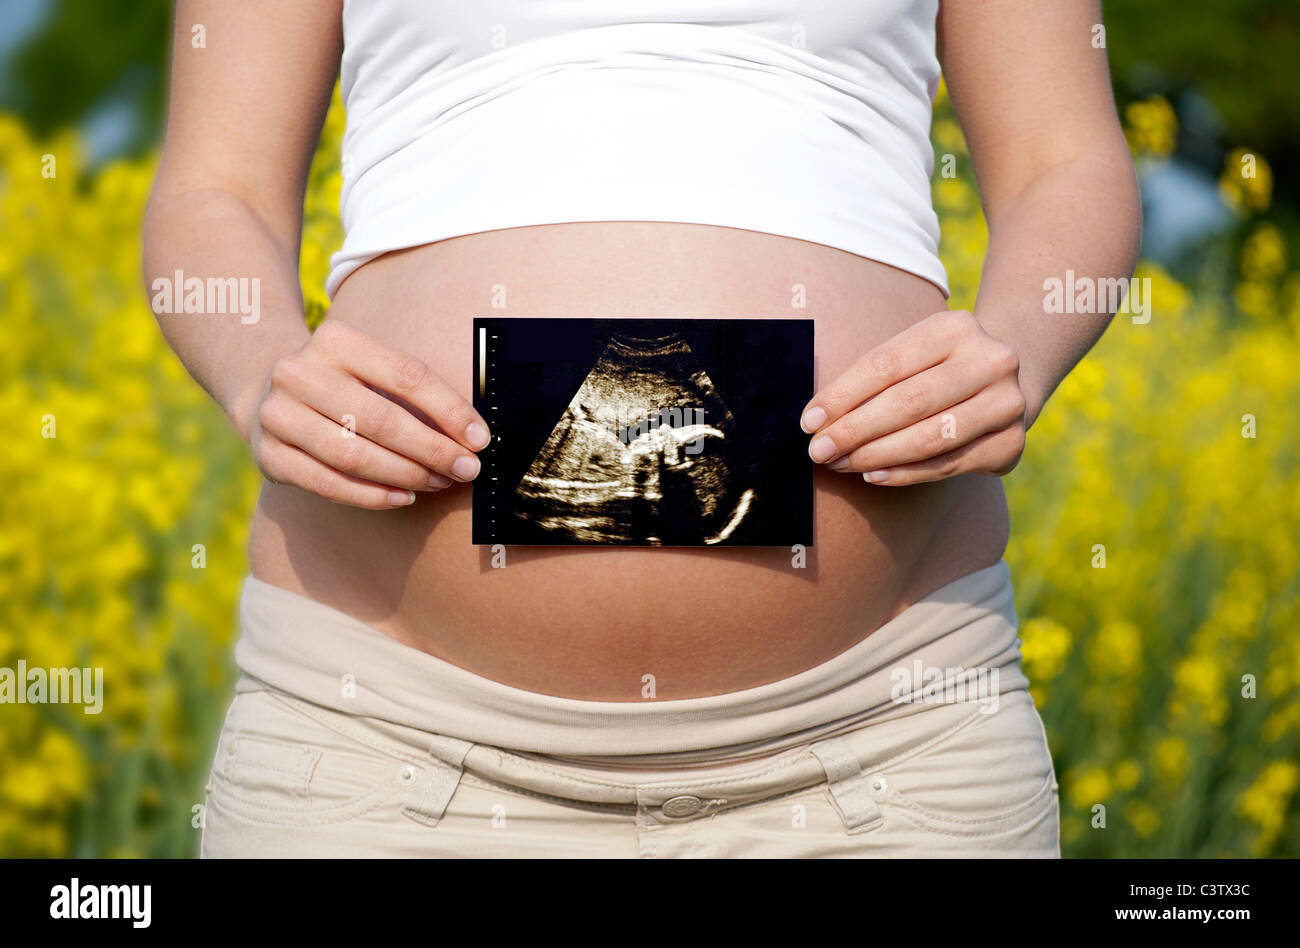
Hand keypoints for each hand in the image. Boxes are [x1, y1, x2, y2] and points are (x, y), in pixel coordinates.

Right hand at [246, 321, 490, 508]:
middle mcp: (299, 373)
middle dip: (433, 450)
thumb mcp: (370, 366)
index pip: (406, 375)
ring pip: (354, 455)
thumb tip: (471, 434)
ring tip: (437, 482)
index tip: (480, 438)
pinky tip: (402, 497)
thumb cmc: (342, 382)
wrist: (266, 391)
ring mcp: (278, 415)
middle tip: (465, 469)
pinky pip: (329, 484)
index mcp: (335, 340)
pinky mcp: (270, 456)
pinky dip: (372, 495)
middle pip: (381, 419)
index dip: (449, 410)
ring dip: (406, 475)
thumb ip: (414, 392)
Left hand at [799, 310, 1027, 485]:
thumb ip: (873, 379)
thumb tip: (818, 419)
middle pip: (908, 403)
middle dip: (854, 430)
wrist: (1007, 382)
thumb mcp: (912, 353)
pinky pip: (947, 465)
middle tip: (819, 450)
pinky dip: (905, 474)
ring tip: (840, 464)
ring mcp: (1007, 404)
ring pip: (928, 438)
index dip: (843, 395)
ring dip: (875, 456)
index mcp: (956, 327)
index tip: (809, 421)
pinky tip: (874, 475)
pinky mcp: (1011, 445)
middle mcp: (991, 361)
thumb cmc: (936, 368)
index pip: (887, 364)